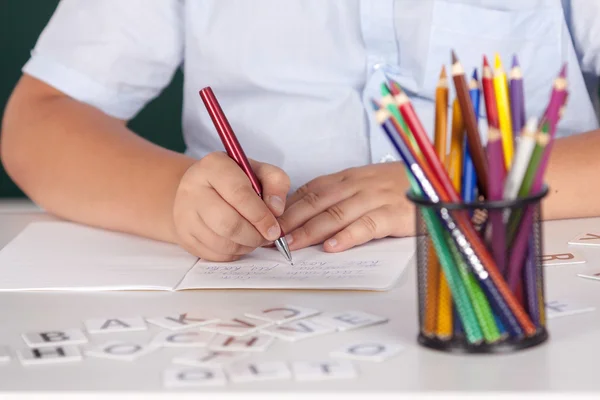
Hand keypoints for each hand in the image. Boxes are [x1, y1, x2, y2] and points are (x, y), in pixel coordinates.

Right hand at [172, 152, 289, 261]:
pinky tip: (240, 242)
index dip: (261, 215)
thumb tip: (276, 209)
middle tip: (267, 237)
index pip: (239, 194)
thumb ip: (276, 183)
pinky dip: (233, 253)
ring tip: (255, 237)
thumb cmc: (234, 180)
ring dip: (246, 246)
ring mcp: (184, 214)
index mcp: (213, 166)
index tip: (275, 228)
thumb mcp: (258, 171)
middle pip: (228, 223)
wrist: (200, 191)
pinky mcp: (184, 236)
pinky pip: (214, 254)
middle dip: (254, 235)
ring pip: (221, 243)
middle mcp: (192, 188)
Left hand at [278, 162, 414, 251]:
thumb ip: (340, 195)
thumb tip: (308, 213)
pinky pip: (367, 225)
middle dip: (292, 219)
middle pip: (318, 201)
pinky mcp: (394, 213)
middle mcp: (358, 184)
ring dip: (312, 230)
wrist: (438, 181)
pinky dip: (348, 236)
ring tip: (293, 245)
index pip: (311, 190)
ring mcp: (376, 198)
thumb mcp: (366, 184)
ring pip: (337, 213)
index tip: (269, 221)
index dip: (289, 207)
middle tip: (272, 237)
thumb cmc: (398, 186)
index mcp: (349, 177)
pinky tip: (332, 247)